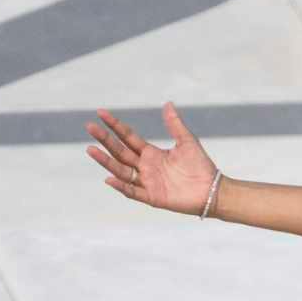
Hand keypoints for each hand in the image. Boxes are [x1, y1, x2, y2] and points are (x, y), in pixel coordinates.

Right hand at [85, 102, 216, 212]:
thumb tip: (167, 103)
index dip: (114, 125)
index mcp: (151, 153)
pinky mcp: (152, 197)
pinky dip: (121, 186)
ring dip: (106, 161)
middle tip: (89, 126)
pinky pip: (133, 192)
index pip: (127, 137)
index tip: (101, 113)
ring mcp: (147, 182)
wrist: (212, 190)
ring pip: (121, 170)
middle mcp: (145, 167)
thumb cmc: (201, 166)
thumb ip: (175, 124)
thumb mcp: (187, 141)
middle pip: (119, 152)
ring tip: (91, 149)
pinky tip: (109, 177)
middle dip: (105, 140)